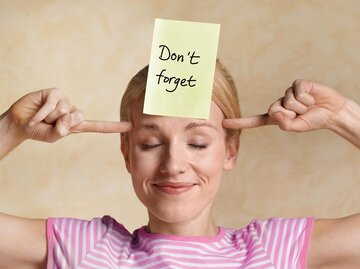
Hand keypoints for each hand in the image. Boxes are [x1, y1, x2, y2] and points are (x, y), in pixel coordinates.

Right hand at [6, 88, 131, 142]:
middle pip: (79, 117)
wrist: (20, 123)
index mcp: (77, 124)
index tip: (131, 126)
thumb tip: (67, 120)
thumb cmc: (39, 130)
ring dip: (49, 118)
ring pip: (64, 111)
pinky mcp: (55, 92)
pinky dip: (42, 113)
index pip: (98, 126)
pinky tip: (37, 114)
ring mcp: (65, 100)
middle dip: (61, 123)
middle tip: (49, 124)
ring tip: (42, 117)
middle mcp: (73, 111)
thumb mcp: (52, 136)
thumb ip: (61, 131)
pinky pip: (53, 104)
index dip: (114, 126)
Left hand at [223, 80, 347, 131]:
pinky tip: (311, 97)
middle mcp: (279, 104)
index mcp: (276, 117)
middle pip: (274, 110)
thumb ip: (285, 124)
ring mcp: (287, 93)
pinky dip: (307, 98)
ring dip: (301, 107)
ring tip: (308, 106)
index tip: (224, 123)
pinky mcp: (297, 84)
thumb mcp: (298, 126)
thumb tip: (276, 114)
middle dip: (290, 114)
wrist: (332, 111)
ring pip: (287, 102)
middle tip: (301, 113)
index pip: (255, 121)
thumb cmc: (313, 120)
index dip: (240, 122)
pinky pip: (297, 92)